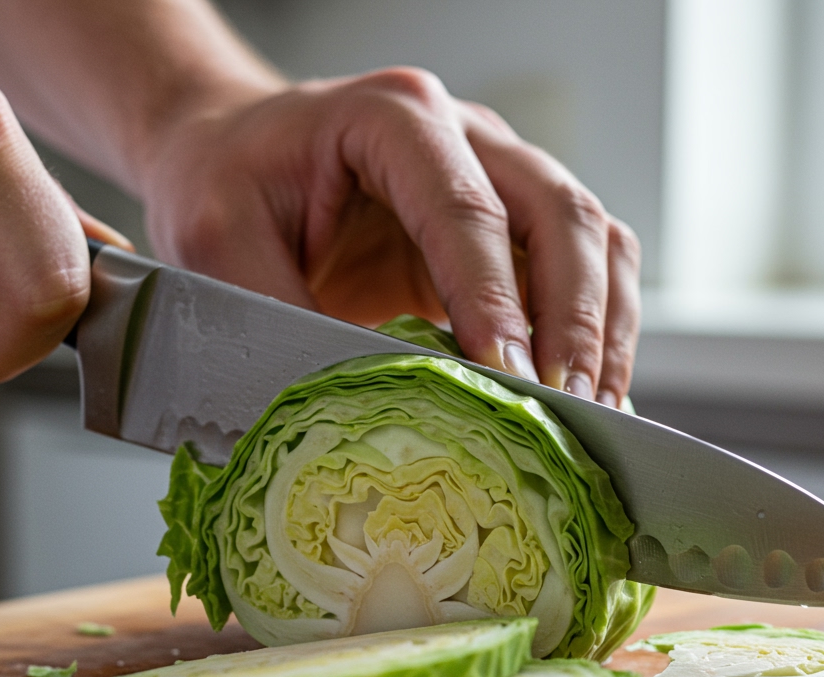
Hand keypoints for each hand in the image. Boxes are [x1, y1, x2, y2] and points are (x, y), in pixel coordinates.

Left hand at [140, 67, 640, 405]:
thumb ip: (281, 314)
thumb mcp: (220, 244)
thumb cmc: (224, 180)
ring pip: (591, 237)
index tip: (509, 378)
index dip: (494, 299)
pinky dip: (597, 327)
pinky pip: (581, 266)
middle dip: (575, 319)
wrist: (230, 153)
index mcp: (392, 118)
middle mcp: (463, 134)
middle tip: (568, 407)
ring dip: (603, 327)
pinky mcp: (504, 225)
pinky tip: (586, 389)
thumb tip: (358, 400)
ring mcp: (495, 173)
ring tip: (594, 411)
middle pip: (559, 214)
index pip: (467, 209)